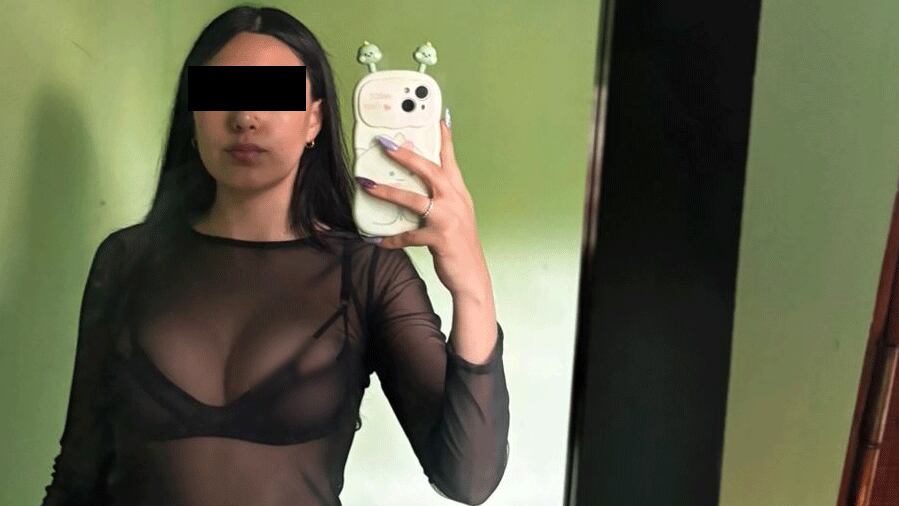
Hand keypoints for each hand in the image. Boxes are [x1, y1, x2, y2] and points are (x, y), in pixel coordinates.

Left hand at [356, 117, 487, 296]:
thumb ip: (441, 198)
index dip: (444, 138)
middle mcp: (455, 201)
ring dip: (388, 191)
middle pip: (429, 170)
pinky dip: (391, 239)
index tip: (438, 118)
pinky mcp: (439, 238)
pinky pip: (408, 236)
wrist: (472, 275)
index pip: (450, 160)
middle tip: (385, 144)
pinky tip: (377, 240)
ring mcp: (447, 219)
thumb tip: (416, 186)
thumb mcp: (456, 215)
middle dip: (405, 155)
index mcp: (459, 193)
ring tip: (367, 185)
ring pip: (414, 199)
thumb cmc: (461, 244)